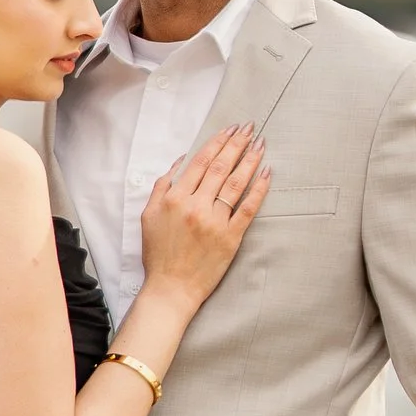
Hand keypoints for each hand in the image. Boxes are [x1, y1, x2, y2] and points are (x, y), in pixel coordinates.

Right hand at [138, 122, 271, 309]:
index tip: (231, 129)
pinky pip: (248, 208)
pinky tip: (267, 173)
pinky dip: (259, 189)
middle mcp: (195, 206)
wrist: (171, 288)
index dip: (218, 142)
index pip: (201, 162)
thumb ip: (162, 186)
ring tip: (260, 144)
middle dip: (237, 144)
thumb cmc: (159, 253)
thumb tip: (179, 160)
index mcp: (175, 198)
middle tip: (250, 128)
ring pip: (236, 183)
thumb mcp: (149, 215)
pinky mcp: (230, 237)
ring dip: (250, 160)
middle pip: (221, 167)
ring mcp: (215, 222)